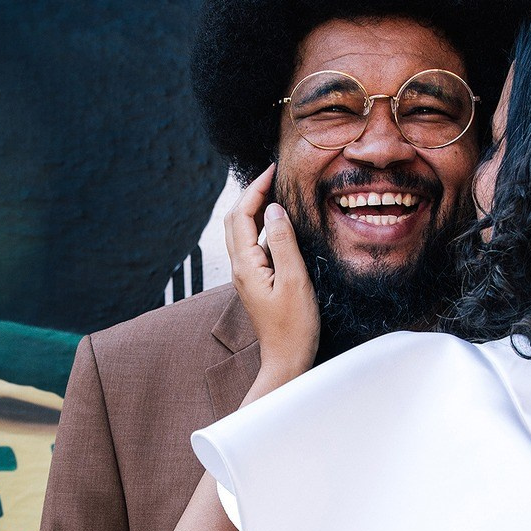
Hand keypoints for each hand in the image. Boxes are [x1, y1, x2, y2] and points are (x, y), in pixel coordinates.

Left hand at [225, 166, 318, 390]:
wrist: (286, 360)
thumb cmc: (294, 327)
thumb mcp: (294, 281)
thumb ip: (283, 243)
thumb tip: (274, 209)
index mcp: (246, 265)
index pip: (241, 215)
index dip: (255, 188)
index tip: (273, 170)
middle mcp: (240, 268)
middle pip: (235, 219)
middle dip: (251, 193)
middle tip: (273, 175)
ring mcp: (246, 275)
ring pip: (241, 231)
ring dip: (254, 208)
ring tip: (275, 191)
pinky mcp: (255, 281)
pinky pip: (252, 244)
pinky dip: (261, 225)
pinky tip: (278, 223)